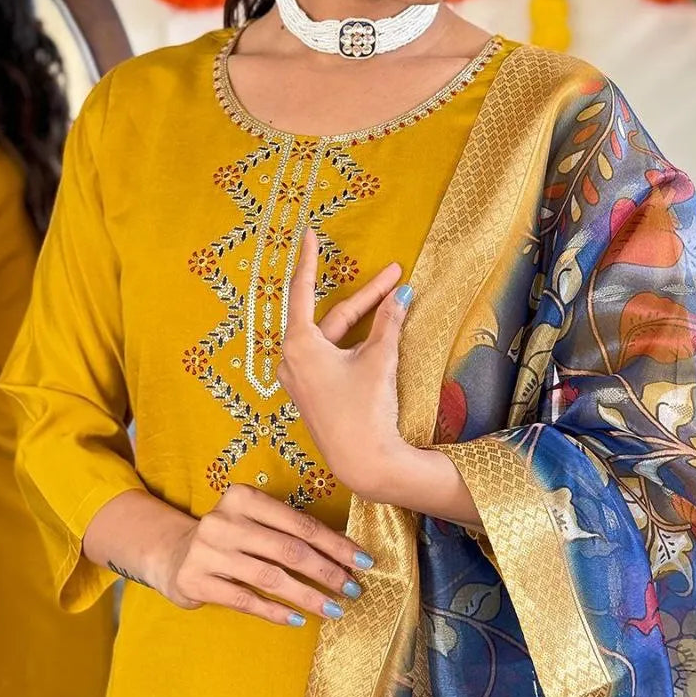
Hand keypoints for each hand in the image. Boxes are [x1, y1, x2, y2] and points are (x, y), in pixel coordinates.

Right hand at [158, 483, 375, 626]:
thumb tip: (345, 554)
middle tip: (353, 590)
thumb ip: (289, 532)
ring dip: (308, 596)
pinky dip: (276, 612)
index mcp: (244, 498)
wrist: (174, 554)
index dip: (336, 544)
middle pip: (289, 550)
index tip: (364, 562)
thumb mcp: (254, 523)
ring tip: (334, 610)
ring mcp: (207, 551)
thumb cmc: (230, 539)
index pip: (300, 524)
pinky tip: (299, 620)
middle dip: (327, 572)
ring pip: (270, 577)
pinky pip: (246, 600)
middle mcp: (224, 520)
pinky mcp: (196, 580)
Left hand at [276, 228, 413, 500]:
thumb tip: (403, 293)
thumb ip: (389, 322)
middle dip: (365, 296)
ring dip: (362, 320)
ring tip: (393, 301)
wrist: (363, 462)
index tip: (309, 233)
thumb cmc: (366, 409)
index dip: (310, 259)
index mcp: (299, 344)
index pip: (303, 290)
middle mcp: (292, 359)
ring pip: (333, 337)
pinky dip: (352, 341)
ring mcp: (300, 378)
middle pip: (331, 316)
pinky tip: (376, 334)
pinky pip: (330, 355)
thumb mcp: (380, 359)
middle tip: (396, 274)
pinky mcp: (312, 393)